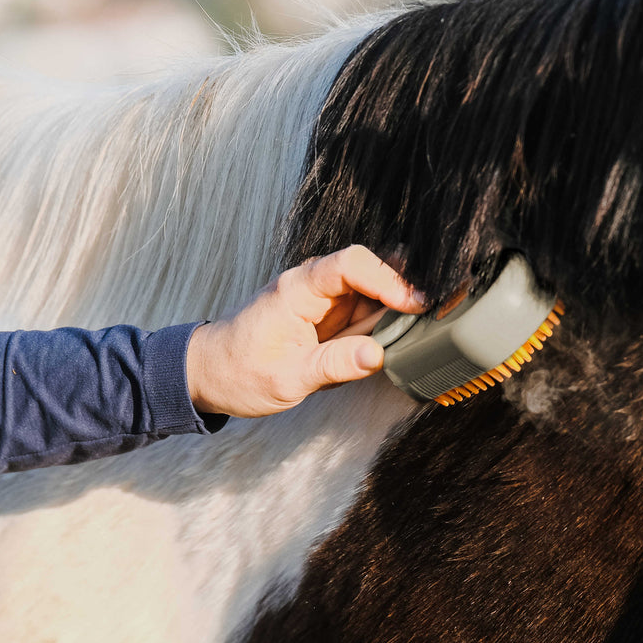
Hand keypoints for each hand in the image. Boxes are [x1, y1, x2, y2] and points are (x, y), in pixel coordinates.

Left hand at [186, 246, 423, 417]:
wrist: (208, 374)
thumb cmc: (238, 372)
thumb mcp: (287, 379)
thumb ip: (334, 365)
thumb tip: (376, 355)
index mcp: (297, 290)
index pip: (351, 264)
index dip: (388, 279)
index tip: (414, 304)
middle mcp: (312, 287)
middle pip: (370, 274)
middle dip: (402, 292)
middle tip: (433, 314)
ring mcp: (322, 301)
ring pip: (372, 295)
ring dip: (395, 311)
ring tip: (416, 330)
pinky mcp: (327, 316)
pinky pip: (364, 313)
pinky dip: (383, 323)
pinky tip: (394, 336)